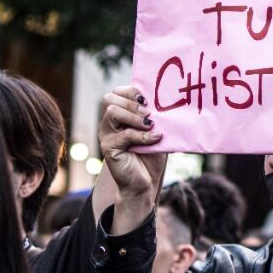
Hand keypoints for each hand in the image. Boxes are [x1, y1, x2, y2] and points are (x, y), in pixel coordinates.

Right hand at [99, 86, 166, 233]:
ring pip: (112, 112)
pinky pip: (124, 135)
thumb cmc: (151, 154)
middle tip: (149, 113)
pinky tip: (154, 138)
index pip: (117, 92)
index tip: (148, 101)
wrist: (146, 181)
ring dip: (134, 116)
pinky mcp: (108, 148)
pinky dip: (142, 136)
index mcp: (119, 115)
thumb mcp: (155, 129)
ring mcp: (106, 135)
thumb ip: (154, 115)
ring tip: (149, 125)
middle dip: (132, 103)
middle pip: (110, 98)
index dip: (131, 92)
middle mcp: (109, 123)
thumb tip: (165, 98)